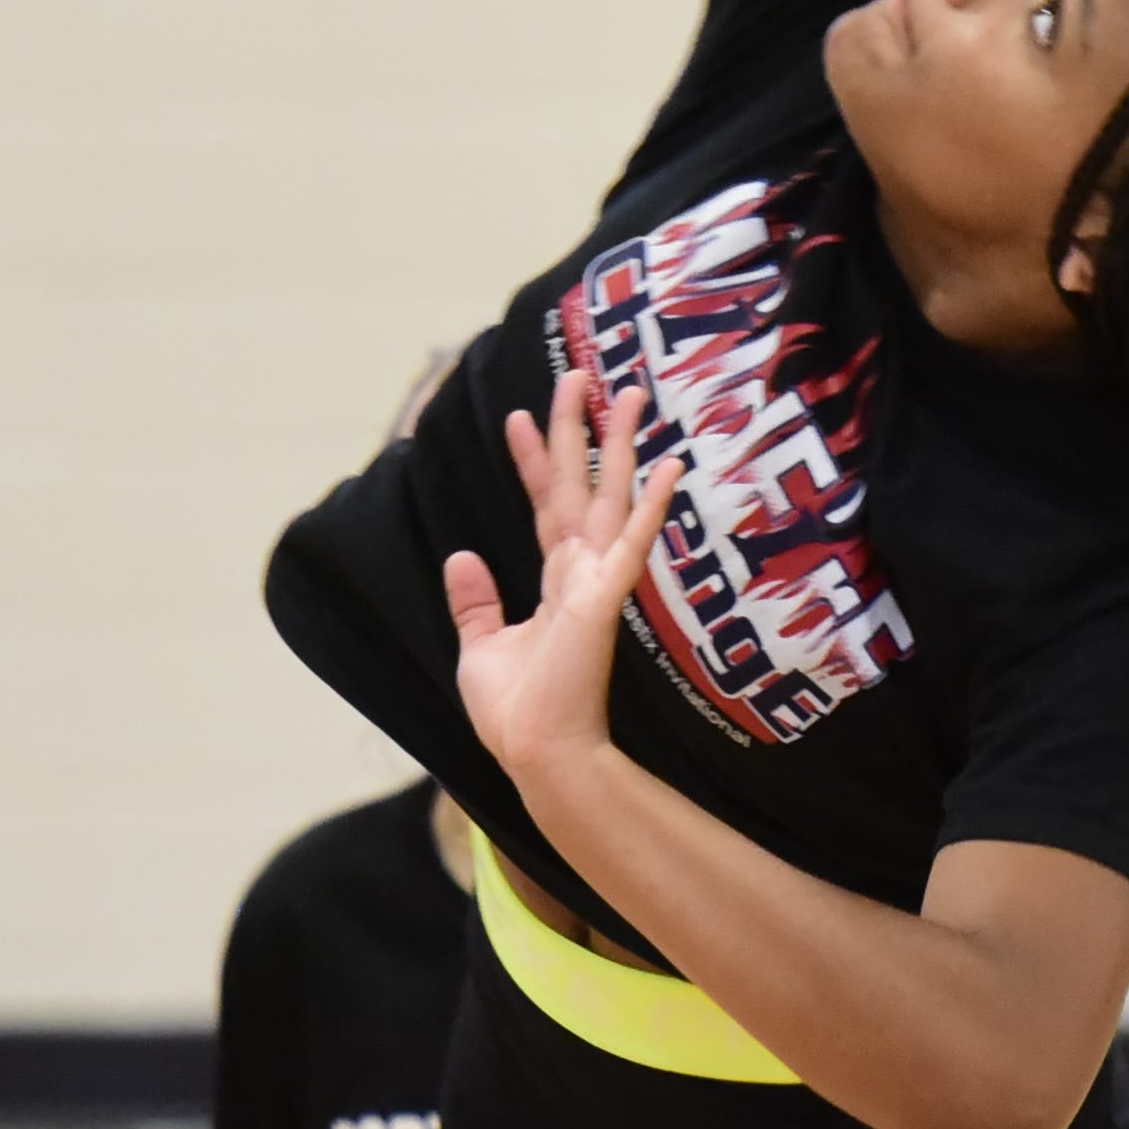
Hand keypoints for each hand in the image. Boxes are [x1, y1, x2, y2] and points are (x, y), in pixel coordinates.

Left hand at [443, 367, 673, 791]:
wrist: (534, 753)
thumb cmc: (516, 712)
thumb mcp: (480, 647)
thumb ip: (476, 602)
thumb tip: (461, 556)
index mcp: (555, 583)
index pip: (545, 505)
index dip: (533, 460)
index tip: (515, 416)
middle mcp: (580, 573)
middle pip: (582, 485)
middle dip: (578, 429)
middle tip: (577, 374)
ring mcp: (596, 583)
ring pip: (611, 499)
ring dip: (621, 446)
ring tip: (630, 394)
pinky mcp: (603, 600)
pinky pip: (629, 544)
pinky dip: (650, 506)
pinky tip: (668, 468)